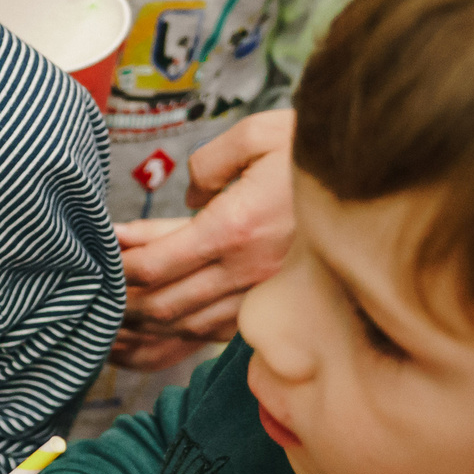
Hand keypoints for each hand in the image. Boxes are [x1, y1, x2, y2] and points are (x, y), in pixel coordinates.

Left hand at [114, 111, 295, 355]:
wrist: (383, 179)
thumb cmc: (318, 152)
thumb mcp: (260, 135)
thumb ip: (209, 163)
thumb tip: (189, 197)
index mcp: (236, 228)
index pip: (155, 262)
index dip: (118, 261)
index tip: (99, 246)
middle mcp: (248, 271)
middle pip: (161, 303)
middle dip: (119, 299)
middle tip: (90, 287)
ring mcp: (263, 294)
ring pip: (185, 327)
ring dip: (143, 326)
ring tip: (108, 317)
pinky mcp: (275, 304)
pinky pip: (216, 334)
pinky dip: (178, 338)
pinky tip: (154, 334)